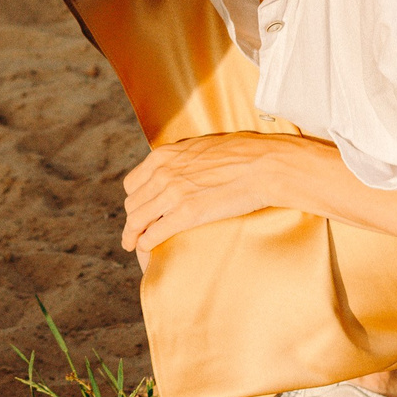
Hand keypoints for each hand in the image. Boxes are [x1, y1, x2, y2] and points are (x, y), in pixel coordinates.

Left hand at [121, 133, 319, 256]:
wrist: (264, 165)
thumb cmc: (243, 155)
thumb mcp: (203, 148)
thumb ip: (185, 160)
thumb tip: (186, 168)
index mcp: (164, 156)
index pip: (133, 183)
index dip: (134, 200)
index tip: (138, 210)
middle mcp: (163, 173)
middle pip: (133, 203)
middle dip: (132, 220)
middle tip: (134, 233)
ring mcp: (172, 193)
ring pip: (137, 220)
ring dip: (132, 235)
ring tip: (133, 245)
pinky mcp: (186, 213)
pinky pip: (154, 233)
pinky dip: (146, 243)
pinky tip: (147, 248)